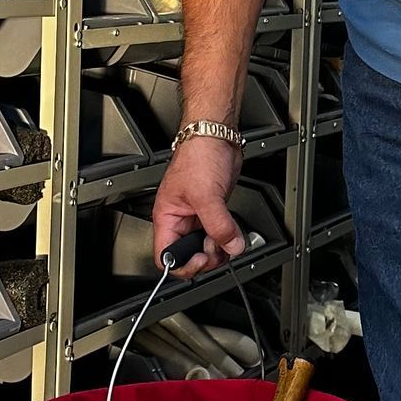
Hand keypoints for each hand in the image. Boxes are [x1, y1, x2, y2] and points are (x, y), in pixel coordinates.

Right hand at [152, 136, 245, 276]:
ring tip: (228, 238)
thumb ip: (219, 224)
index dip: (183, 264)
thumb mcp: (207, 194)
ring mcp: (198, 215)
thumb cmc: (199, 154)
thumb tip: (231, 246)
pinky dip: (229, 238)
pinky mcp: (214, 210)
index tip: (200, 259)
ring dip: (220, 249)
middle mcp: (181, 219)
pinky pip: (220, 234)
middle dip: (206, 256)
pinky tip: (234, 233)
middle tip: (217, 246)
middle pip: (189, 255)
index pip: (166, 255)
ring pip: (206, 247)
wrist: (217, 136)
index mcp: (167, 216)